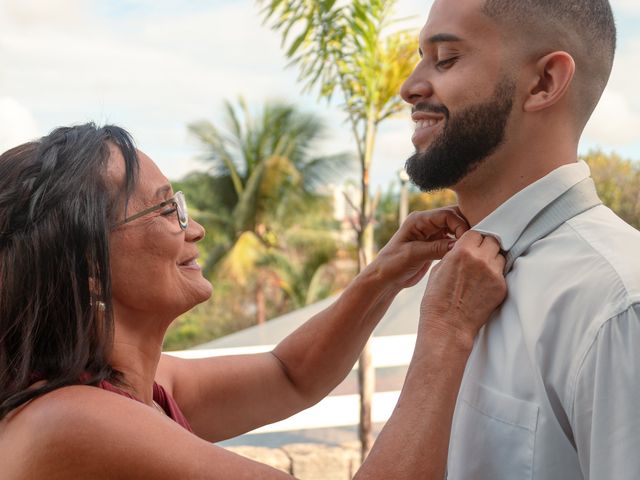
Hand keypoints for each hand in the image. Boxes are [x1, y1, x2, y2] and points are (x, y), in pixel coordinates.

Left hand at [367, 207, 468, 290]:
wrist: (385, 279)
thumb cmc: (392, 265)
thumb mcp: (413, 255)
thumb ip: (435, 248)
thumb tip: (459, 245)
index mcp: (418, 220)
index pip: (446, 214)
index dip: (460, 225)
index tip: (467, 239)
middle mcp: (425, 224)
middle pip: (453, 218)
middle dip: (465, 227)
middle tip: (473, 242)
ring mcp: (431, 234)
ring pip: (454, 228)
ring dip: (463, 236)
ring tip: (469, 249)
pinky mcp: (434, 245)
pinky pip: (452, 240)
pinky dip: (459, 245)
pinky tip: (462, 254)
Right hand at [420, 231, 506, 348]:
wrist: (448, 326)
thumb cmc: (437, 300)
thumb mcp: (439, 269)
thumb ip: (454, 254)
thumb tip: (463, 248)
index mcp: (462, 251)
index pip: (476, 233)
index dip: (472, 240)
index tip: (470, 246)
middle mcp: (481, 259)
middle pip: (492, 241)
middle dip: (485, 246)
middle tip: (478, 257)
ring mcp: (494, 273)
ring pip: (500, 256)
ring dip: (493, 260)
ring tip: (482, 271)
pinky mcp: (501, 287)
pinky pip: (503, 273)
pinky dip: (495, 275)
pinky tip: (484, 285)